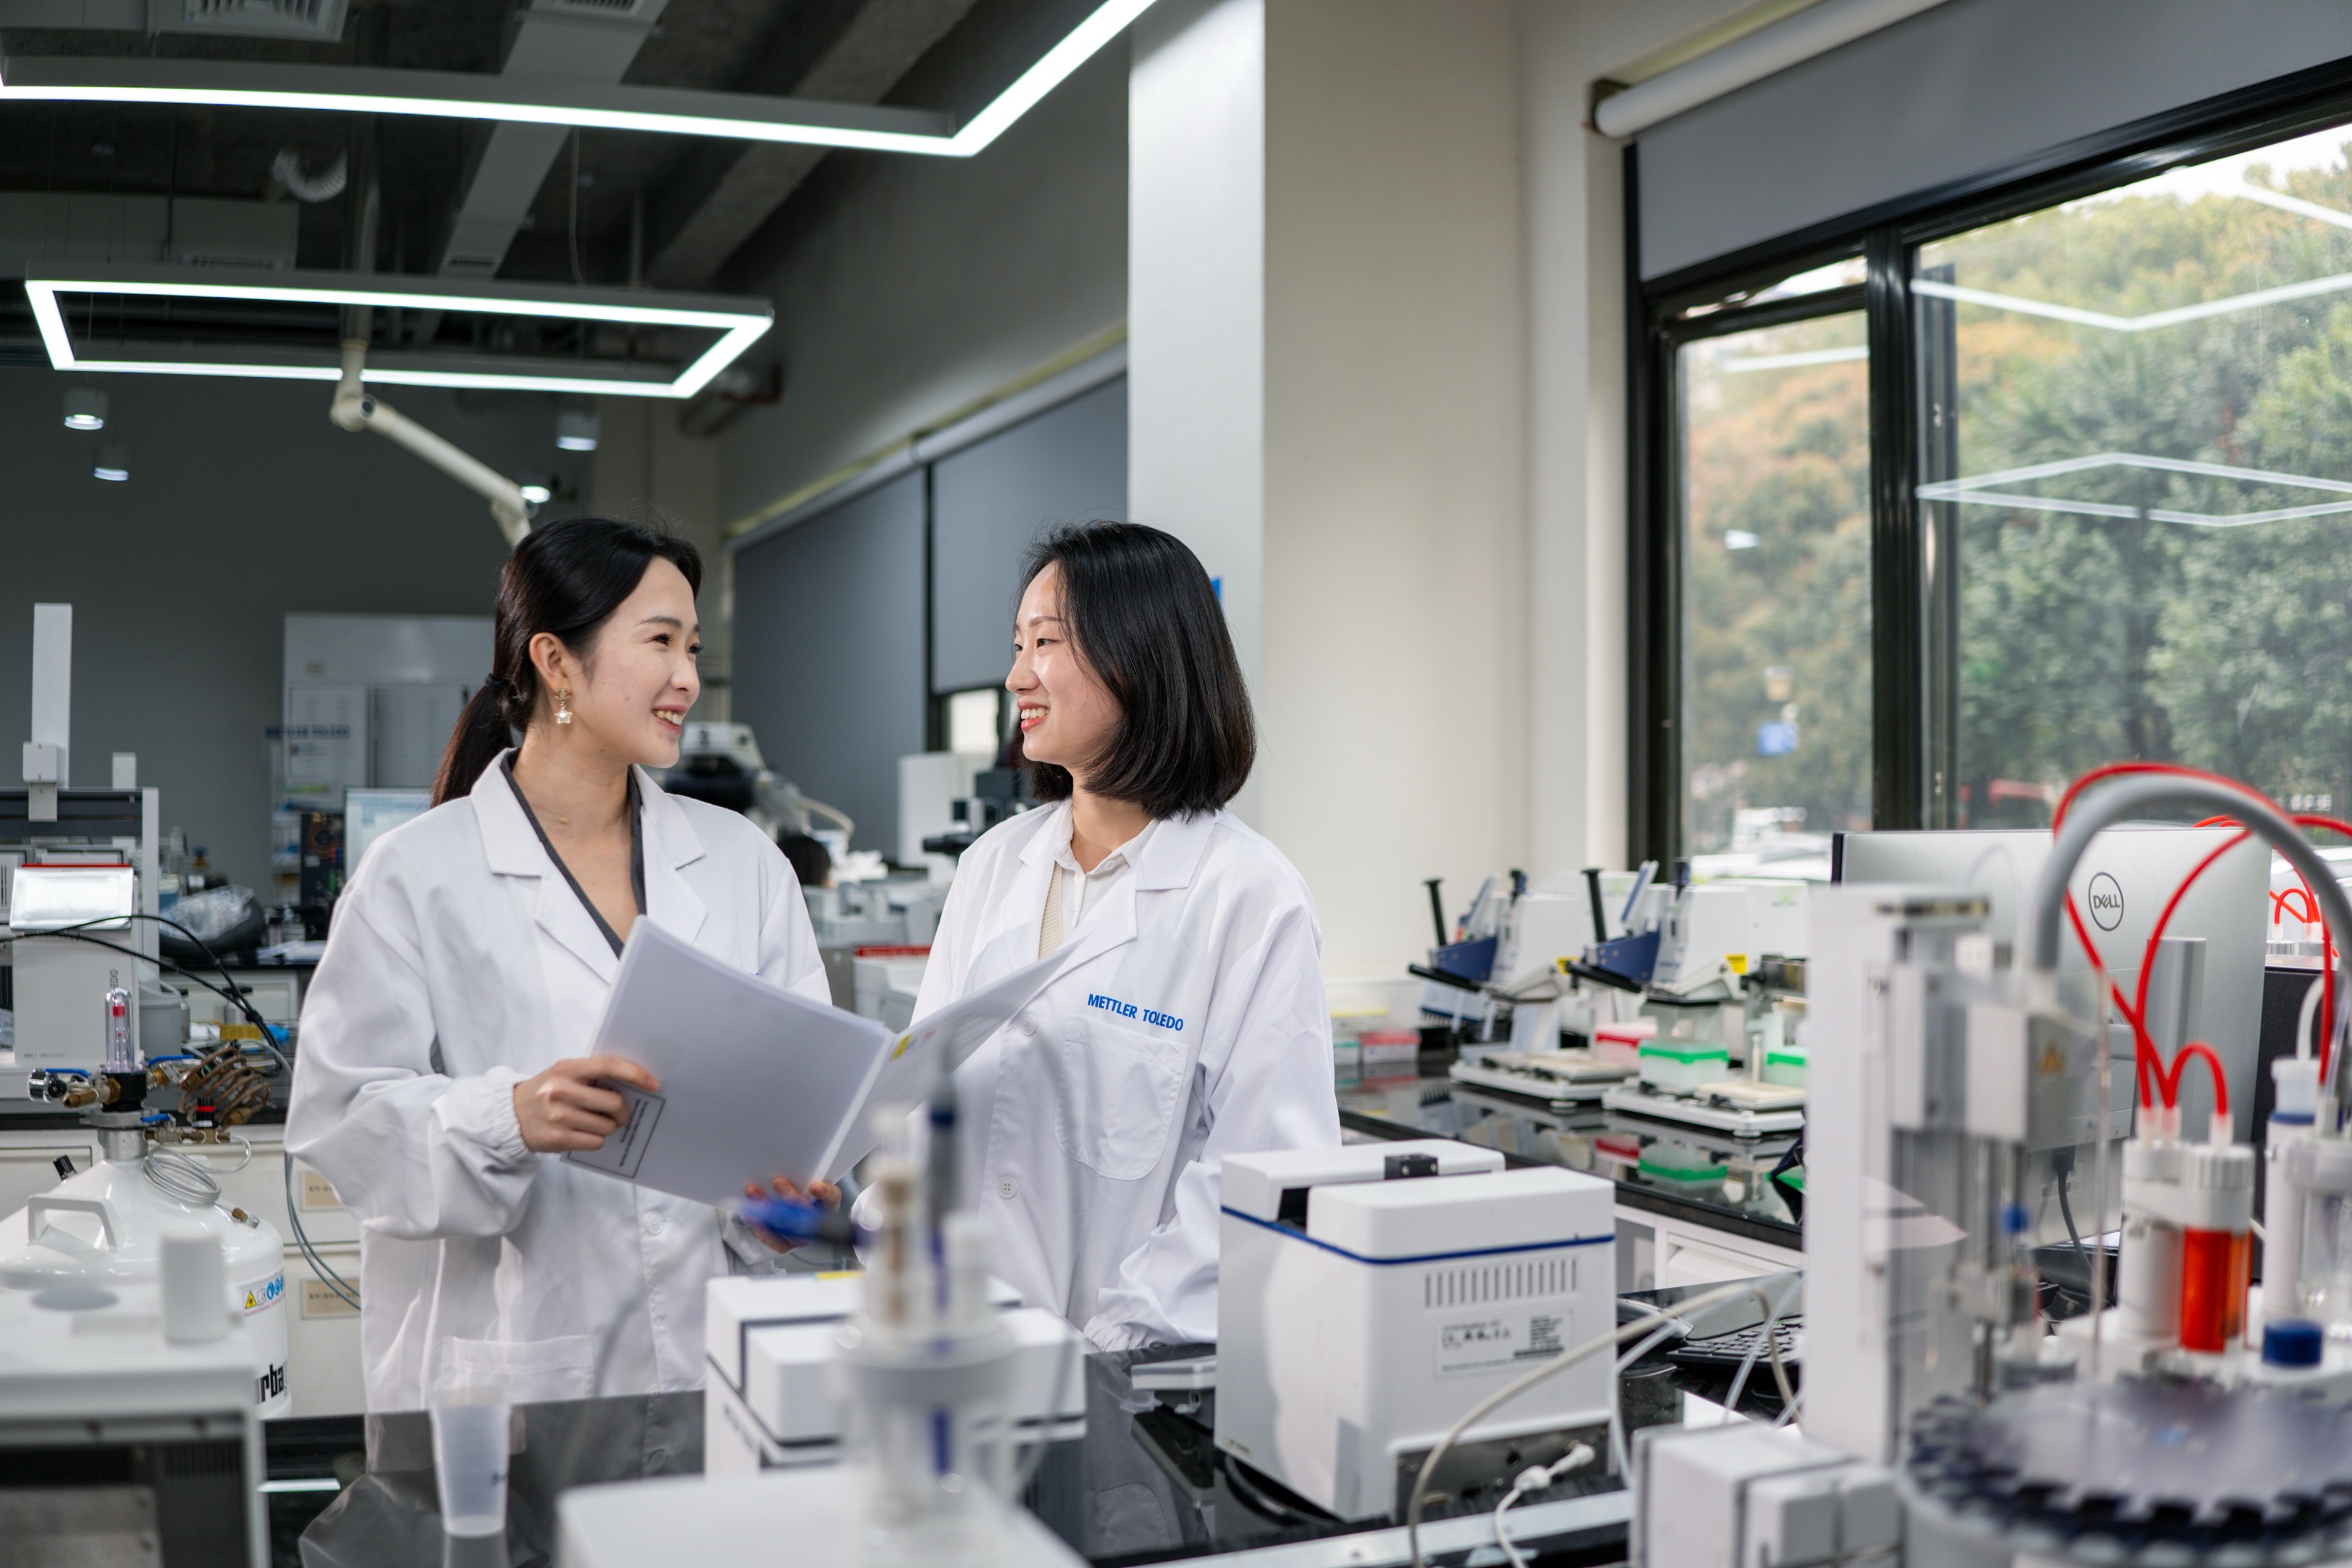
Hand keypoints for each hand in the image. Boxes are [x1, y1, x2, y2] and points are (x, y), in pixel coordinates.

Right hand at [511, 1055, 658, 1152]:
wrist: (509, 1115)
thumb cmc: (546, 1092)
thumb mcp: (563, 1074)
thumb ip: (592, 1074)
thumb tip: (633, 1083)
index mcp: (566, 1069)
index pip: (609, 1065)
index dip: (636, 1074)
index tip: (653, 1083)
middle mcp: (561, 1090)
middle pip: (614, 1102)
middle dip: (622, 1111)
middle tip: (619, 1113)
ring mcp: (558, 1116)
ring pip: (607, 1125)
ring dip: (608, 1127)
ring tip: (594, 1122)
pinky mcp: (557, 1138)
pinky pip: (595, 1141)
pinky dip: (596, 1139)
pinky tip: (583, 1133)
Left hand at [743, 1174, 839, 1251]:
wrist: (782, 1215)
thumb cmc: (796, 1193)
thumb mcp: (803, 1180)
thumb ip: (801, 1175)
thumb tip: (792, 1159)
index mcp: (826, 1205)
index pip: (832, 1198)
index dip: (825, 1193)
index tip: (814, 1186)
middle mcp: (815, 1222)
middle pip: (808, 1215)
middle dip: (791, 1198)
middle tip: (778, 1182)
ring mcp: (800, 1236)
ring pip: (787, 1227)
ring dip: (769, 1209)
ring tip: (755, 1192)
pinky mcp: (784, 1244)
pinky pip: (771, 1237)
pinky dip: (759, 1224)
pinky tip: (751, 1212)